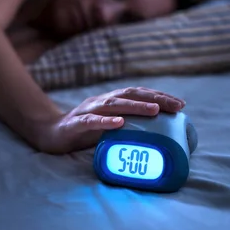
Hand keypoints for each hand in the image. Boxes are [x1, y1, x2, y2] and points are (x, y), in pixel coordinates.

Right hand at [39, 87, 185, 153]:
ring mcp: (87, 111)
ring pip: (113, 104)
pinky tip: (119, 123)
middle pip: (130, 95)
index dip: (159, 96)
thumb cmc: (83, 132)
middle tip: (176, 106)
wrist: (49, 134)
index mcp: (109, 101)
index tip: (180, 104)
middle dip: (155, 99)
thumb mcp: (108, 128)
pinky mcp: (74, 124)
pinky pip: (91, 121)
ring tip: (154, 111)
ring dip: (135, 107)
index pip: (138, 94)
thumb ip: (126, 126)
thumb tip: (157, 135)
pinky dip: (105, 121)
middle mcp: (100, 101)